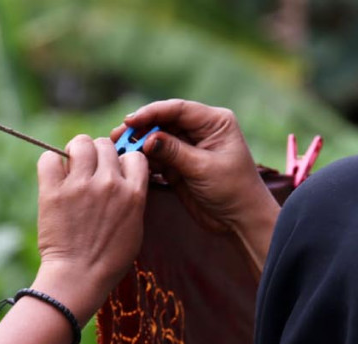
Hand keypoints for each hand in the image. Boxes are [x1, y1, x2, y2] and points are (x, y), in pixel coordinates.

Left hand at [36, 134, 149, 322]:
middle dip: (98, 154)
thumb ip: (133, 200)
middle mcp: (109, 184)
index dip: (123, 161)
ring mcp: (80, 186)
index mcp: (133, 194)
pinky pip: (49, 158)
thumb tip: (125, 180)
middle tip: (90, 170)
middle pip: (105, 145)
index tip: (114, 172)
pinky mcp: (53, 191)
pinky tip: (54, 175)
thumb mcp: (135, 229)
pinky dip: (51, 163)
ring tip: (72, 167)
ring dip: (76, 152)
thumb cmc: (109, 260)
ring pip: (80, 144)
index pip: (134, 155)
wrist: (78, 277)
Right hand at [112, 100, 279, 271]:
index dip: (152, 112)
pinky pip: (158, 158)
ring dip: (139, 145)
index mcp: (214, 122)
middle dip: (141, 128)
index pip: (178, 110)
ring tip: (118, 149)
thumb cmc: (232, 190)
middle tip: (118, 136)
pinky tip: (130, 163)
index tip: (130, 121)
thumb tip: (147, 139)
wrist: (240, 220)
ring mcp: (189, 148)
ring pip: (158, 139)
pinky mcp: (180, 166)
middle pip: (164, 122)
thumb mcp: (203, 168)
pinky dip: (145, 160)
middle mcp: (201, 130)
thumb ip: (174, 152)